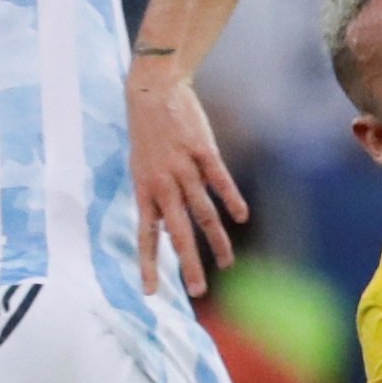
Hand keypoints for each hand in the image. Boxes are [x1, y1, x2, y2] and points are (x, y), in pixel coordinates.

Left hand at [126, 61, 245, 297]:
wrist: (154, 90)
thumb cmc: (147, 132)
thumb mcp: (140, 167)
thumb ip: (154, 197)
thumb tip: (165, 228)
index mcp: (144, 189)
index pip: (145, 235)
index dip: (147, 263)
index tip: (149, 292)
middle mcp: (163, 183)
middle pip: (178, 232)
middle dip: (188, 264)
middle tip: (197, 291)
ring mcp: (184, 168)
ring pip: (203, 212)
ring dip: (216, 241)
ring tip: (227, 264)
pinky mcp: (203, 151)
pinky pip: (220, 181)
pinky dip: (231, 200)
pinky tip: (241, 217)